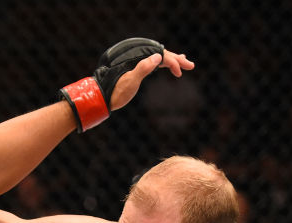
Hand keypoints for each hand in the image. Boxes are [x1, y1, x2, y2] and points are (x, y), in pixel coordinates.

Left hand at [60, 37, 193, 130]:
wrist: (101, 97)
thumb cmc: (115, 92)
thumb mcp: (130, 81)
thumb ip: (143, 68)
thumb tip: (158, 56)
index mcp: (137, 58)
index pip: (160, 55)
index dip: (172, 62)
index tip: (179, 74)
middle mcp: (137, 58)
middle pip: (161, 54)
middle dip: (176, 59)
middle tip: (191, 65)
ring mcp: (136, 63)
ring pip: (157, 58)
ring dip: (171, 60)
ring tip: (184, 62)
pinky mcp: (134, 69)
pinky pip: (151, 63)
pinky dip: (161, 63)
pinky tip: (166, 65)